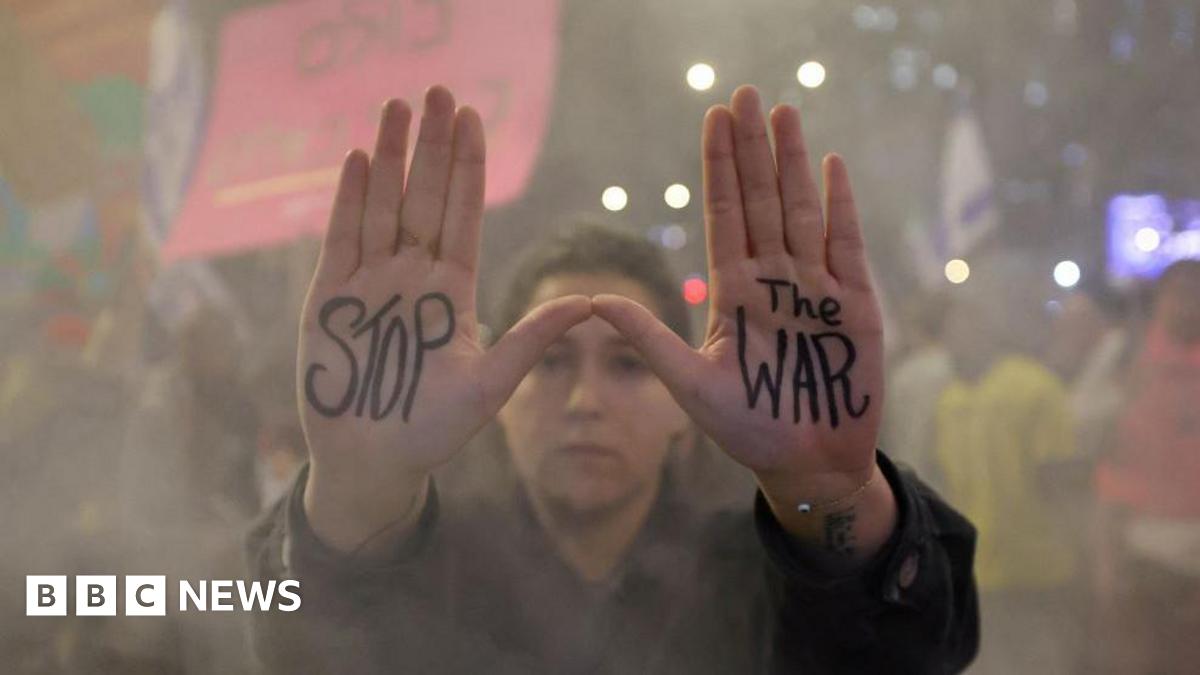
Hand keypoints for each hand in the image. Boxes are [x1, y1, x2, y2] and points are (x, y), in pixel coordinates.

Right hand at [299, 86, 590, 549]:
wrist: (374, 464)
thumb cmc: (433, 431)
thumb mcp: (490, 384)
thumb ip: (531, 340)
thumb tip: (591, 304)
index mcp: (453, 289)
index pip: (464, 214)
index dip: (468, 167)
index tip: (473, 119)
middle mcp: (414, 276)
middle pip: (425, 197)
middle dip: (432, 146)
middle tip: (438, 92)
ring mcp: (371, 282)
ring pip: (383, 206)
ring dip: (388, 158)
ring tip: (396, 108)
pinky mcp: (330, 297)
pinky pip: (341, 238)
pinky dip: (349, 200)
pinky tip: (357, 159)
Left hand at [594, 86, 883, 487]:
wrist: (807, 465)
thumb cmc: (747, 429)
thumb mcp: (690, 385)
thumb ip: (649, 340)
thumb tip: (593, 301)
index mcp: (733, 292)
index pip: (724, 215)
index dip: (720, 168)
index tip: (713, 119)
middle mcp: (773, 280)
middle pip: (762, 200)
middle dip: (753, 149)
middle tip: (746, 94)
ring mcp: (815, 289)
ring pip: (802, 212)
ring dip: (793, 163)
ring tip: (784, 114)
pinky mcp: (855, 306)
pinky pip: (846, 246)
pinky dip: (841, 206)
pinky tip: (831, 166)